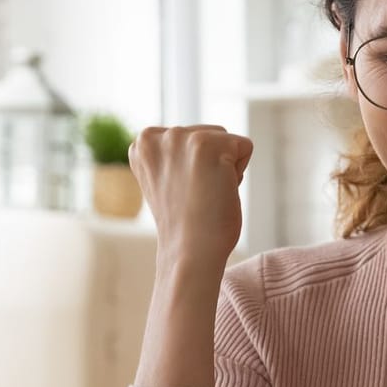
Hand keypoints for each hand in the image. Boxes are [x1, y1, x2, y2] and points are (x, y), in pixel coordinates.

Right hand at [129, 124, 253, 267]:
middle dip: (211, 164)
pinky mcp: (207, 144)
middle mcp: (155, 135)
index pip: (189, 138)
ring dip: (225, 167)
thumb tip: (198, 149)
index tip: (182, 192)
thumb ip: (174, 156)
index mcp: (142, 143)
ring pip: (226, 140)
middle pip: (209, 134)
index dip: (195, 168)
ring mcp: (180, 137)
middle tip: (195, 196)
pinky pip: (245, 147)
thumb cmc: (184, 225)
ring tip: (205, 194)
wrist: (189, 252)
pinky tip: (218, 191)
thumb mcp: (166, 179)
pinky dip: (240, 172)